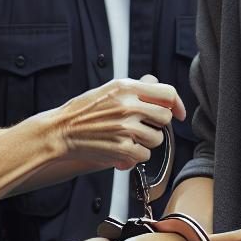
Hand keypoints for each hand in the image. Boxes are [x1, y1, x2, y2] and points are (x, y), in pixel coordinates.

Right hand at [48, 74, 184, 170]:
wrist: (62, 130)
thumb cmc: (83, 110)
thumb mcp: (109, 89)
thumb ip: (136, 87)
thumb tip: (158, 84)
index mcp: (126, 87)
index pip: (167, 93)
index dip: (177, 104)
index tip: (179, 113)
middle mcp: (128, 106)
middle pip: (165, 117)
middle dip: (157, 124)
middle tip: (142, 126)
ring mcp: (126, 128)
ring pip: (156, 138)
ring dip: (146, 141)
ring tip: (128, 137)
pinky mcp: (123, 148)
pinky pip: (144, 155)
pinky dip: (135, 155)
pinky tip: (121, 148)